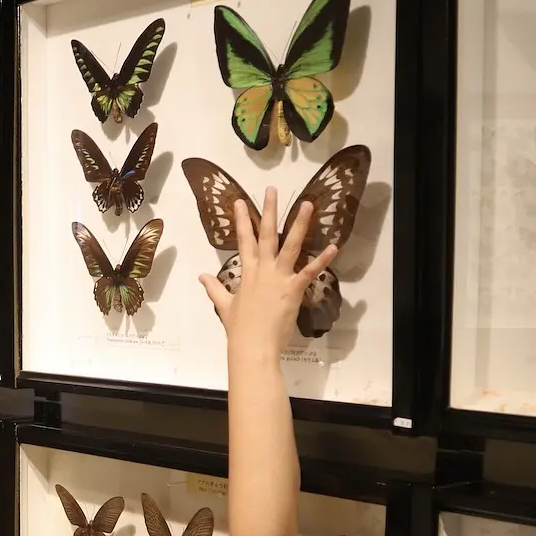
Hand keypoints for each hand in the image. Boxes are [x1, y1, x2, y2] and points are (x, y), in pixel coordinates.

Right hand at [199, 187, 338, 358]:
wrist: (252, 346)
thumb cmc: (239, 329)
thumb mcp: (224, 306)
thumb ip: (214, 288)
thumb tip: (201, 276)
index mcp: (247, 273)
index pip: (243, 241)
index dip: (241, 221)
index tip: (239, 202)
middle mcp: (262, 270)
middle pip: (265, 235)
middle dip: (268, 211)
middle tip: (272, 190)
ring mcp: (278, 278)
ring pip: (289, 246)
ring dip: (298, 224)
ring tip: (307, 205)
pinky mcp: (292, 289)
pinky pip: (309, 272)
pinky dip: (322, 260)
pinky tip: (333, 247)